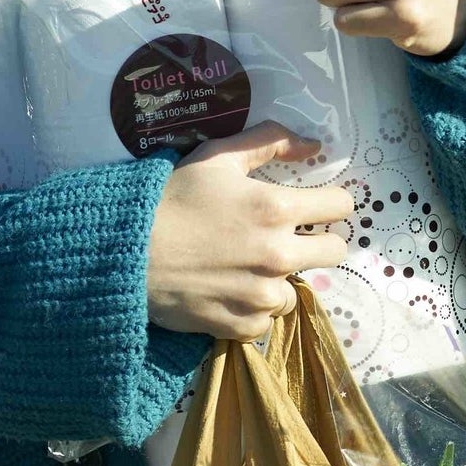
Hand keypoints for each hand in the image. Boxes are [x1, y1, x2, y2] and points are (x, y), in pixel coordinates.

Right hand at [146, 123, 352, 340]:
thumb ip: (268, 142)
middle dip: (315, 241)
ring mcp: (261, 294)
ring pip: (297, 288)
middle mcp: (278, 254)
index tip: (313, 206)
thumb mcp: (216, 157)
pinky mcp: (242, 324)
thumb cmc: (170, 200)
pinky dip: (252, 308)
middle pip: (334, 251)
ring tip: (245, 268)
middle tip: (285, 238)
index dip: (328, 202)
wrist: (124, 254)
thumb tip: (313, 146)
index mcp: (276, 209)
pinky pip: (266, 318)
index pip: (340, 207)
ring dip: (279, 278)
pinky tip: (228, 291)